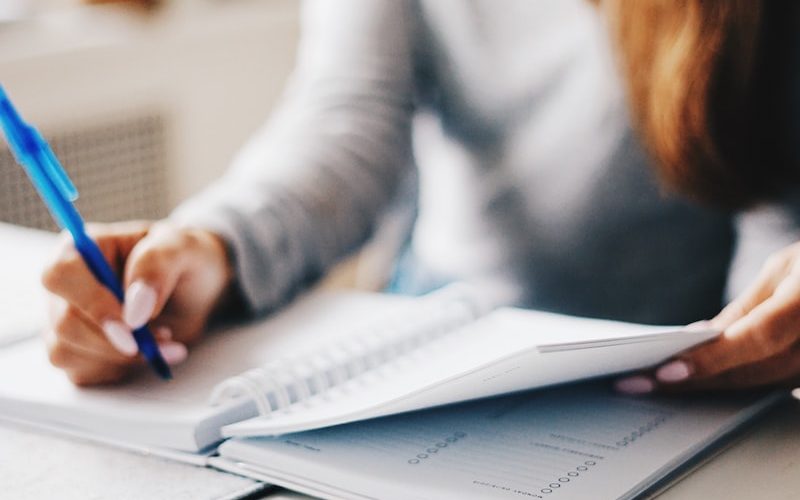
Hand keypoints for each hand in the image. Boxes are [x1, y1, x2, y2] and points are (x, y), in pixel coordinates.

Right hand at [42, 220, 234, 385]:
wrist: (197, 288)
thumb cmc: (185, 259)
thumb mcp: (182, 248)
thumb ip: (156, 267)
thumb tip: (134, 309)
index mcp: (83, 248)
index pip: (61, 275)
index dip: (92, 303)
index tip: (133, 324)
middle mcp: (67, 285)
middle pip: (64, 322)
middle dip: (116, 340)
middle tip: (164, 336)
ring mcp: (66, 319)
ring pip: (67, 352)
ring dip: (122, 357)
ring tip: (163, 339)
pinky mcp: (77, 350)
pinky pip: (81, 372)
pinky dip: (120, 369)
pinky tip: (147, 353)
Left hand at [616, 242, 799, 394]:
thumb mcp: (785, 267)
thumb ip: (747, 307)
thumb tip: (702, 337)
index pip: (757, 338)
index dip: (712, 359)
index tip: (666, 372)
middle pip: (753, 371)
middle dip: (693, 380)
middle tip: (638, 384)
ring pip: (762, 385)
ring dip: (709, 387)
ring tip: (656, 386)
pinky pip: (776, 386)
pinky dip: (736, 384)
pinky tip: (698, 382)